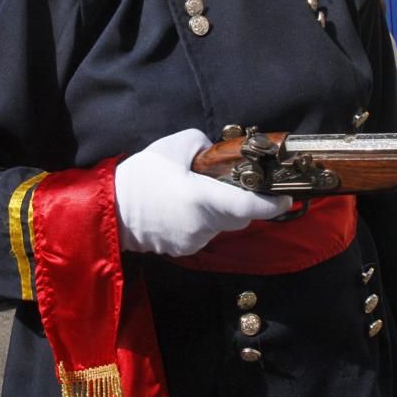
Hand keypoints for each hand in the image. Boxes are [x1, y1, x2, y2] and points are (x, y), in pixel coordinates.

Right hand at [115, 128, 293, 256]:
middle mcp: (202, 225)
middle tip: (238, 184)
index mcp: (202, 198)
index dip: (271, 204)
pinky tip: (185, 208)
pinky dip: (205, 221)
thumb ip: (203, 145)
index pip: (247, 206)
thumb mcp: (173, 147)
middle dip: (245, 202)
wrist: (109, 209)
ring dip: (222, 212)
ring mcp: (194, 241)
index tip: (286, 198)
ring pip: (223, 226)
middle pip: (240, 217)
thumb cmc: (141, 175)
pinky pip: (206, 234)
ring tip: (200, 192)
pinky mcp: (184, 250)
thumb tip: (218, 153)